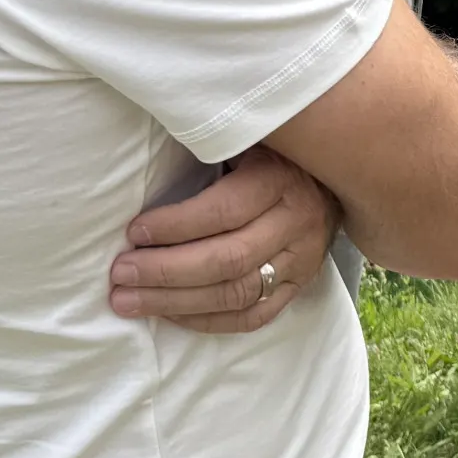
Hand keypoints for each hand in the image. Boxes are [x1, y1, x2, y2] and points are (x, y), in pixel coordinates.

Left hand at [108, 144, 334, 333]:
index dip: (175, 225)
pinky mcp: (299, 287)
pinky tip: (168, 315)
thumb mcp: (250, 137)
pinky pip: (252, 317)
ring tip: (128, 301)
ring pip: (236, 293)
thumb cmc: (275, 151)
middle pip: (228, 259)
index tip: (133, 232)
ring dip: (176, 302)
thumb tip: (154, 146)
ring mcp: (302, 261)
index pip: (224, 211)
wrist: (337, 176)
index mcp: (282, 179)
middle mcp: (297, 224)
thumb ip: (214, 145)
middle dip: (165, 271)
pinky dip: (206, 321)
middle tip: (120, 274)